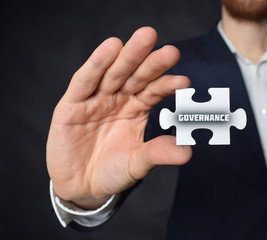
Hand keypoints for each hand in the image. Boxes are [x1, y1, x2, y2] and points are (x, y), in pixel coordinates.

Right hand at [46, 27, 191, 208]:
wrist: (81, 186)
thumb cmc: (111, 171)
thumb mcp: (137, 163)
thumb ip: (158, 153)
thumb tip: (188, 151)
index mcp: (136, 109)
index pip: (153, 91)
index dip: (167, 85)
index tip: (184, 81)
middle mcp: (118, 99)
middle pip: (136, 76)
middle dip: (152, 63)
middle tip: (171, 51)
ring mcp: (95, 99)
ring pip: (113, 74)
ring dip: (128, 56)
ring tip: (146, 38)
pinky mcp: (71, 105)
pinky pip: (84, 81)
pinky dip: (96, 64)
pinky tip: (111, 47)